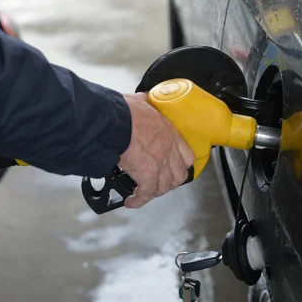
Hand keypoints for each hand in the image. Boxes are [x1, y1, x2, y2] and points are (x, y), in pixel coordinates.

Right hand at [118, 93, 194, 207]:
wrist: (113, 121)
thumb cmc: (124, 111)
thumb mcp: (142, 102)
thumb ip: (146, 104)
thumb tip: (142, 100)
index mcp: (170, 133)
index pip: (187, 155)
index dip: (182, 164)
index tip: (176, 166)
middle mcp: (169, 150)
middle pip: (179, 175)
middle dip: (170, 181)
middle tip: (160, 182)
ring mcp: (160, 164)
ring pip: (165, 186)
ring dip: (155, 191)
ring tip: (145, 193)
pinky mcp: (146, 175)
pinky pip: (146, 194)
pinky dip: (139, 200)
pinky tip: (132, 201)